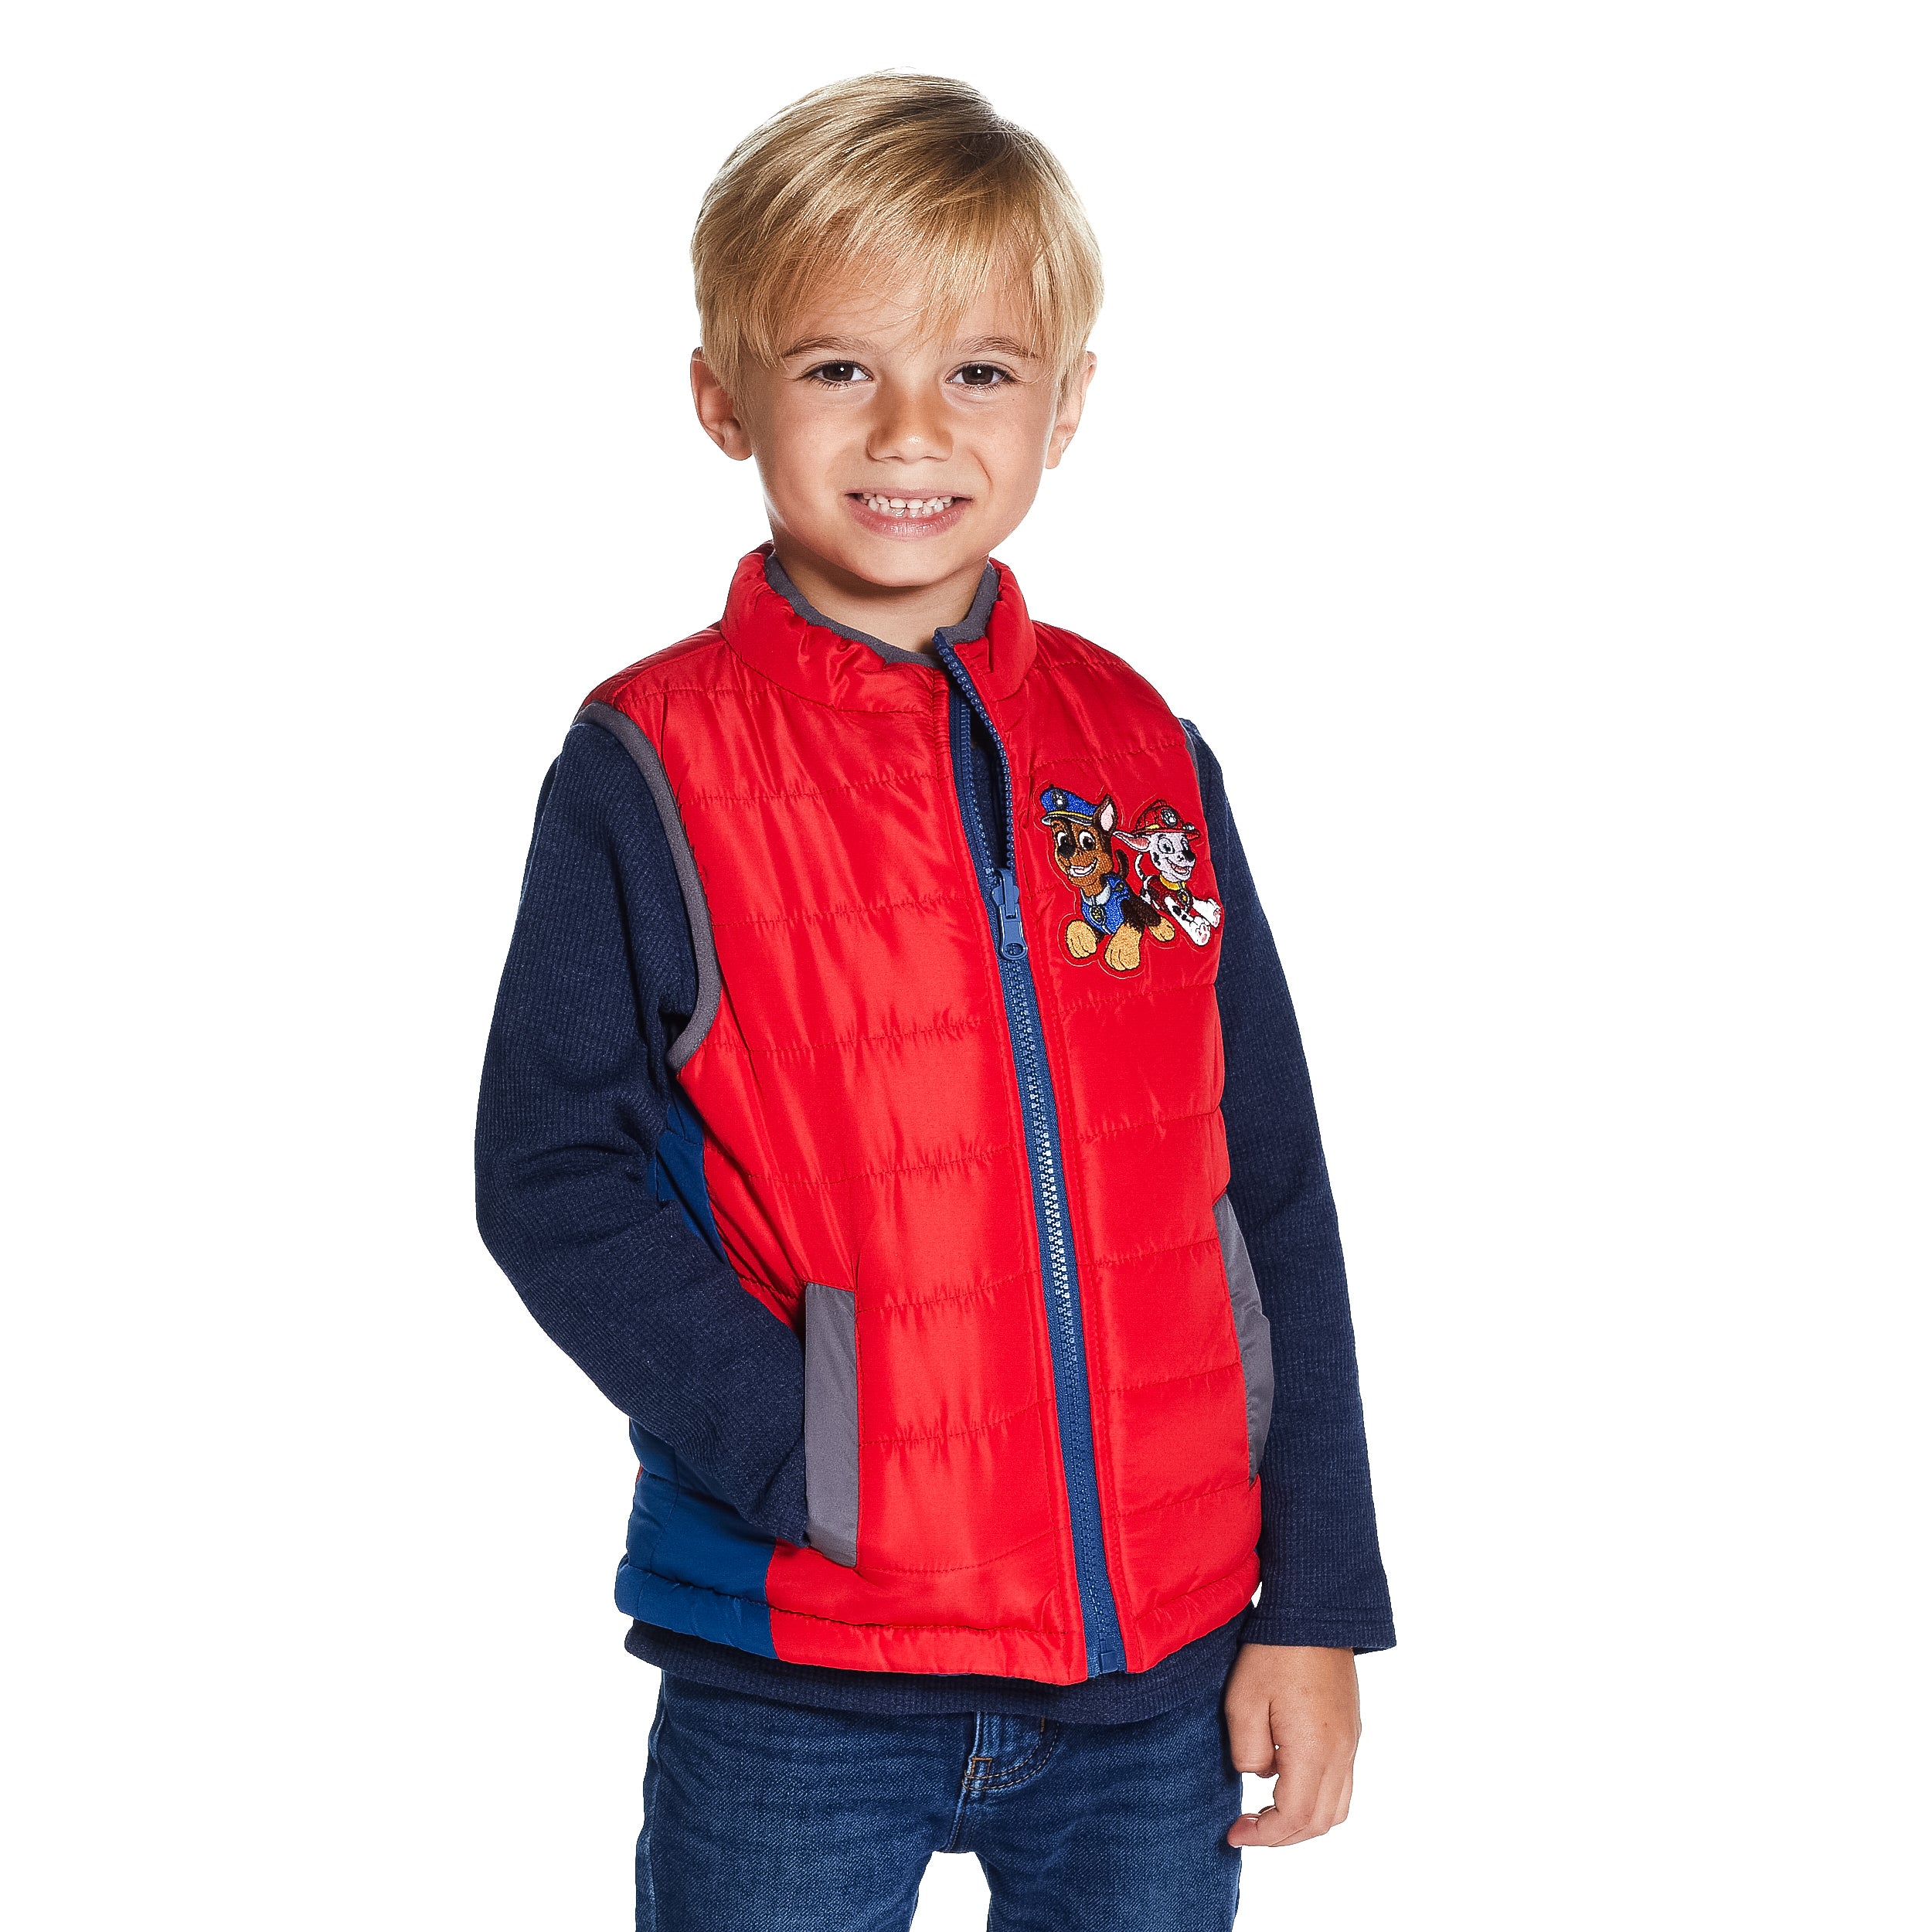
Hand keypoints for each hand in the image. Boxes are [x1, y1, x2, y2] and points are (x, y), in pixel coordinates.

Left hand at [1222, 1643, 1359, 1847]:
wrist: (1313, 1612)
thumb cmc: (1273, 1654)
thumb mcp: (1242, 1703)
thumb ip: (1247, 1753)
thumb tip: (1259, 1775)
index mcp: (1314, 1751)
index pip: (1295, 1817)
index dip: (1264, 1835)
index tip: (1234, 1832)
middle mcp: (1341, 1754)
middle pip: (1320, 1822)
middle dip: (1282, 1836)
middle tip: (1248, 1828)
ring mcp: (1350, 1742)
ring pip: (1337, 1807)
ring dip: (1303, 1822)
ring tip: (1267, 1813)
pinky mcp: (1350, 1729)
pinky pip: (1341, 1783)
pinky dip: (1316, 1798)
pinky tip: (1286, 1780)